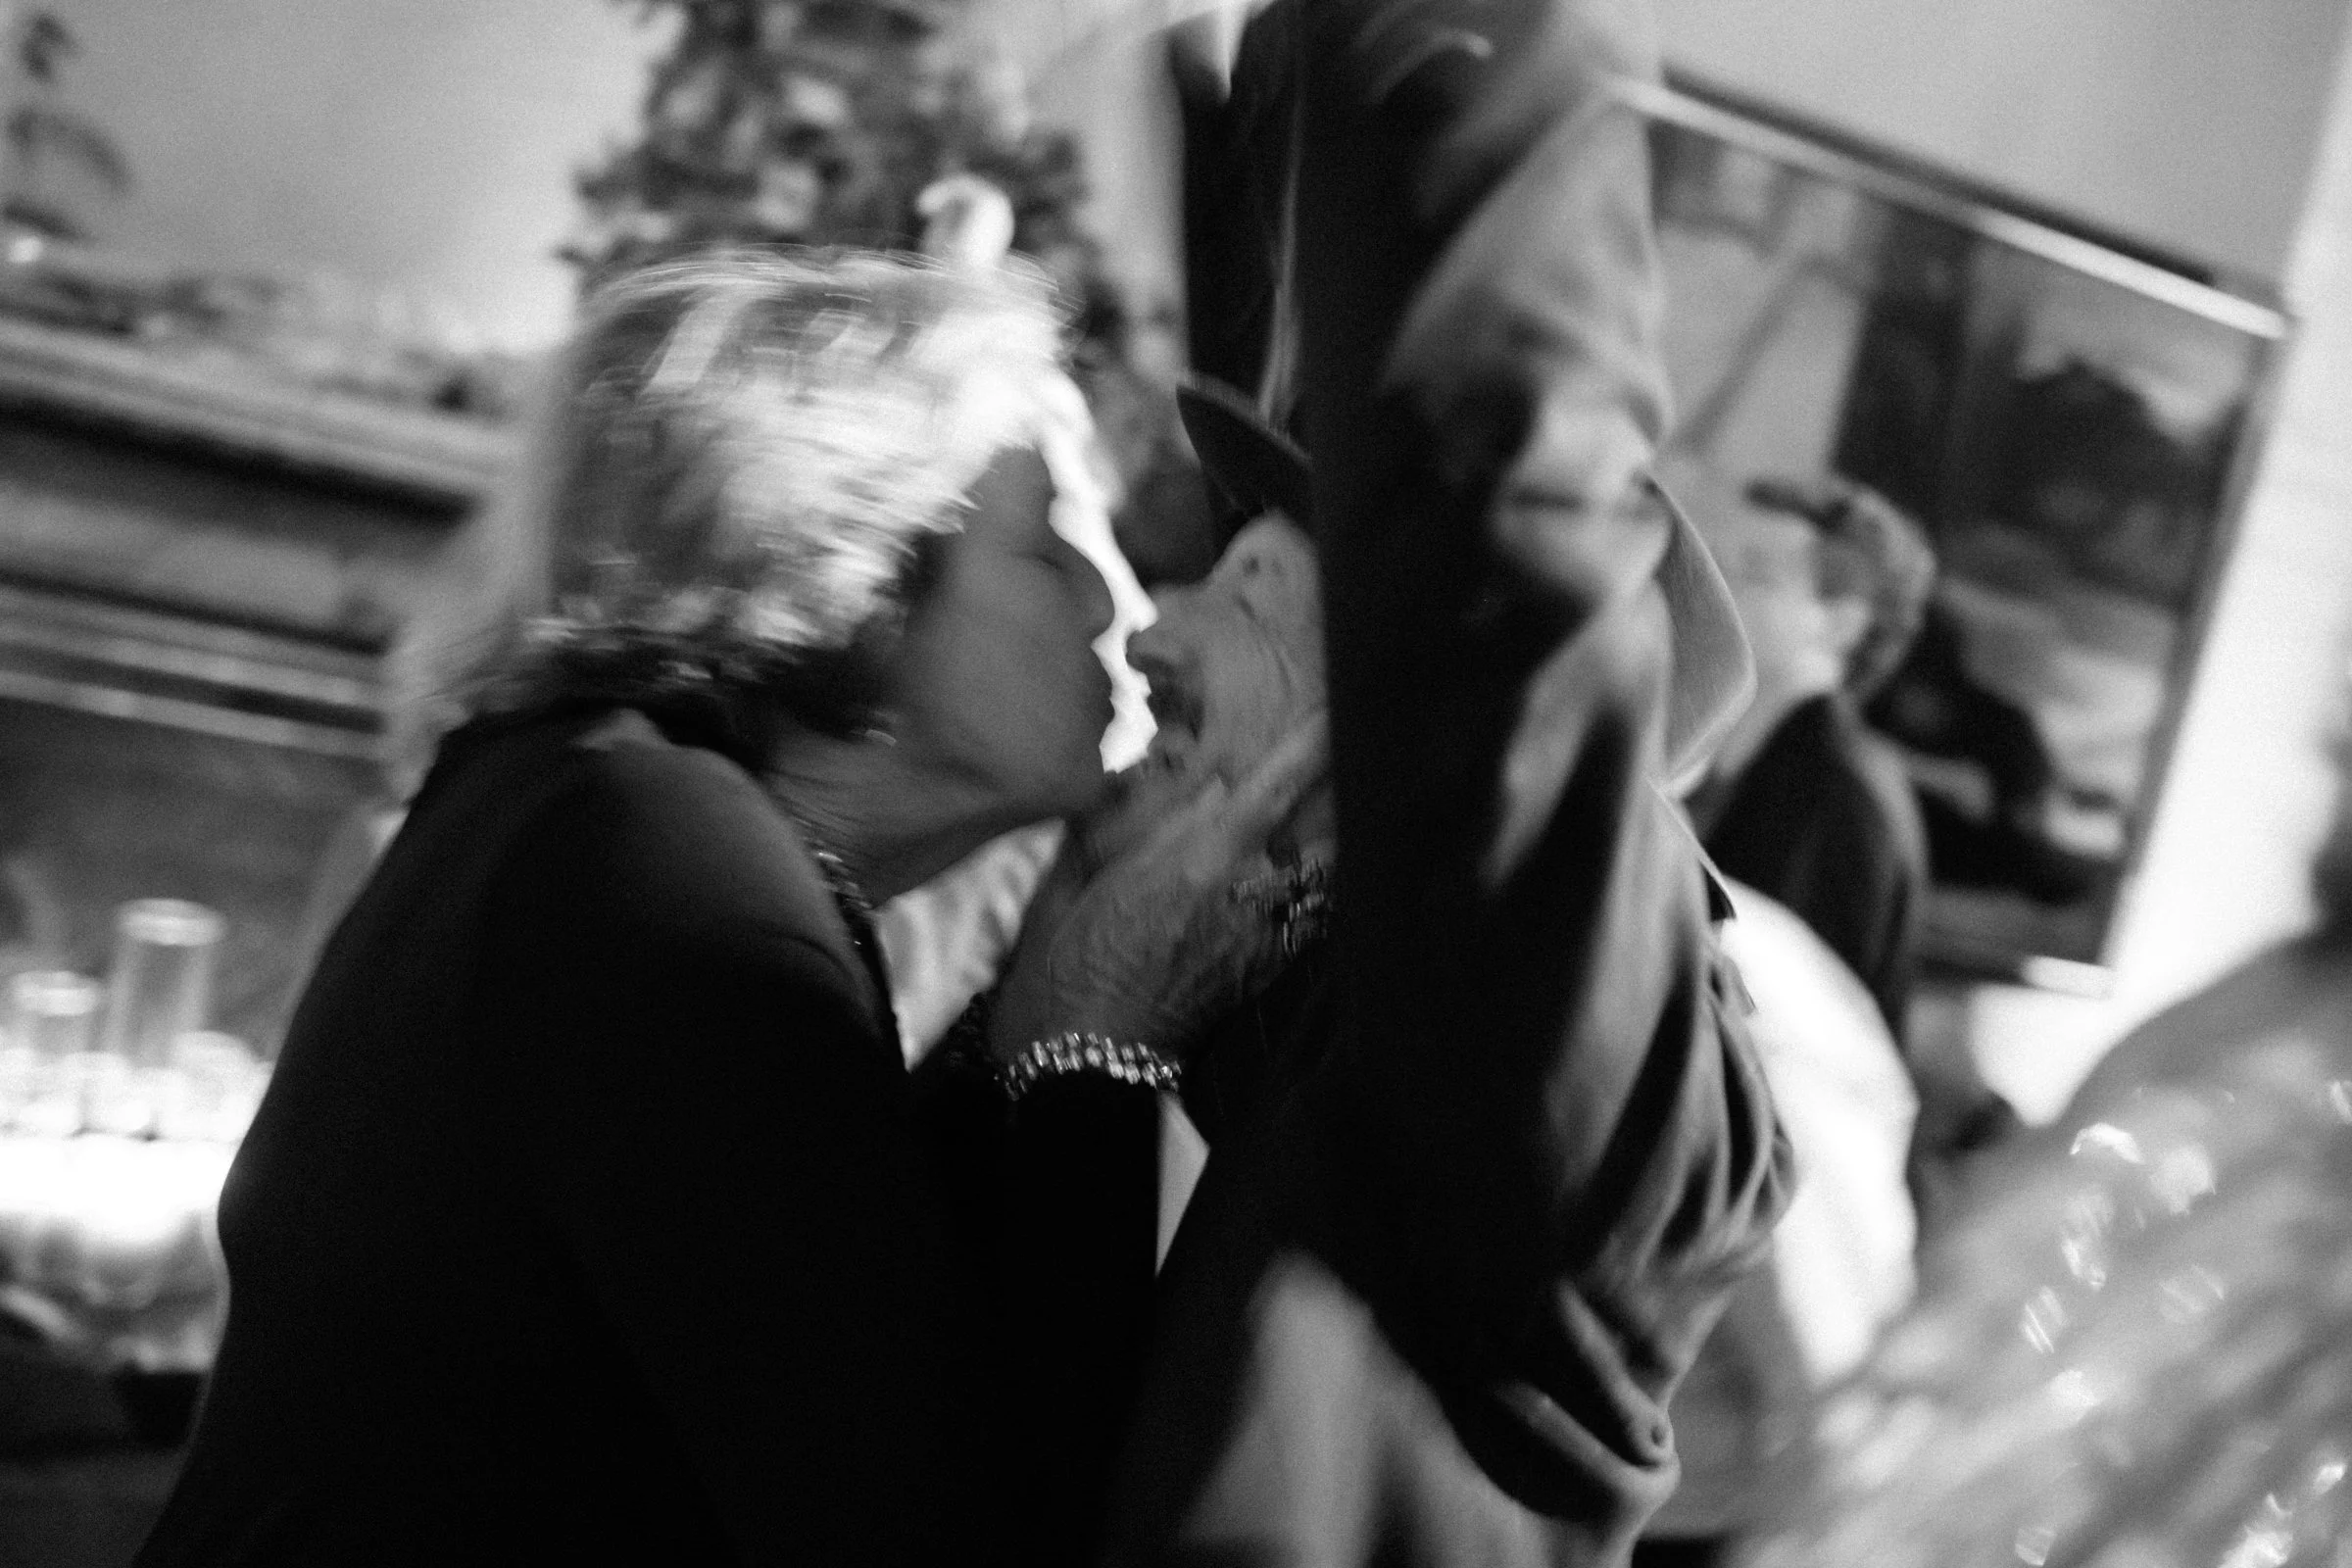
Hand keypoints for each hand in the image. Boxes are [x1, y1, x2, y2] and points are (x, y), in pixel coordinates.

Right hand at [989, 716, 1330, 1064]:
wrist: (1087, 1056)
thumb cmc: (1068, 961)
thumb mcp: (1081, 872)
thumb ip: (1129, 814)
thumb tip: (1169, 769)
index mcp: (1200, 861)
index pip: (1275, 786)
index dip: (1311, 743)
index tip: (1332, 707)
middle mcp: (1249, 895)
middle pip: (1320, 826)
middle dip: (1331, 789)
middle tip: (1335, 756)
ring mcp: (1266, 936)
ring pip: (1324, 872)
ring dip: (1325, 840)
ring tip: (1326, 810)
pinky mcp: (1267, 971)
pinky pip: (1311, 917)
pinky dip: (1314, 889)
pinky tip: (1299, 876)